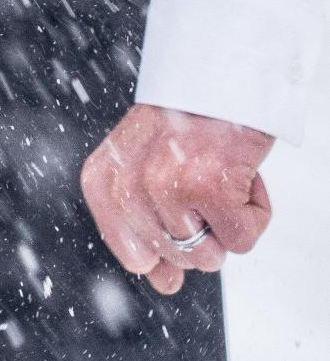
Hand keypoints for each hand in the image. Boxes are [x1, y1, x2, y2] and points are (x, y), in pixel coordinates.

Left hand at [81, 104, 273, 295]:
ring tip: (220, 171)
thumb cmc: (187, 123)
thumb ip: (148, 230)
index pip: (132, 255)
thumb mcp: (147, 168)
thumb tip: (164, 284)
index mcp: (104, 181)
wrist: (223, 75)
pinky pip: (242, 240)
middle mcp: (128, 186)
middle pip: (177, 259)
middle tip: (202, 177)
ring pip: (210, 256)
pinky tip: (242, 173)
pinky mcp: (208, 187)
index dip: (168, 242)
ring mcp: (166, 187)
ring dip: (228, 220)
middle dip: (203, 228)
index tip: (180, 204)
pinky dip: (255, 213)